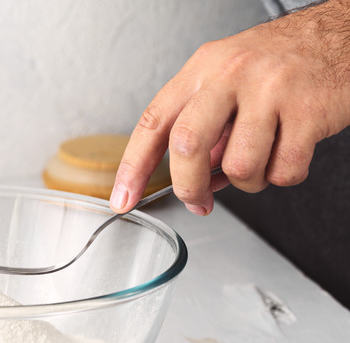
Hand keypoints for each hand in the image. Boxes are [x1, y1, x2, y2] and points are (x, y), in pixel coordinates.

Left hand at [110, 0, 349, 215]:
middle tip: (197, 200)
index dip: (133, 167)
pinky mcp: (309, 111)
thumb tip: (190, 179)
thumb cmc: (278, 62)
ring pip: (238, 167)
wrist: (340, 35)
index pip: (153, 122)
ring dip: (247, 182)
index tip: (122, 198)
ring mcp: (271, 91)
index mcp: (202, 69)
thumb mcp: (226, 77)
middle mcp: (231, 75)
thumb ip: (202, 123)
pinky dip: (283, 176)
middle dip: (188, 185)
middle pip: (188, 145)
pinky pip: (284, 170)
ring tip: (258, 161)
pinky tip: (286, 154)